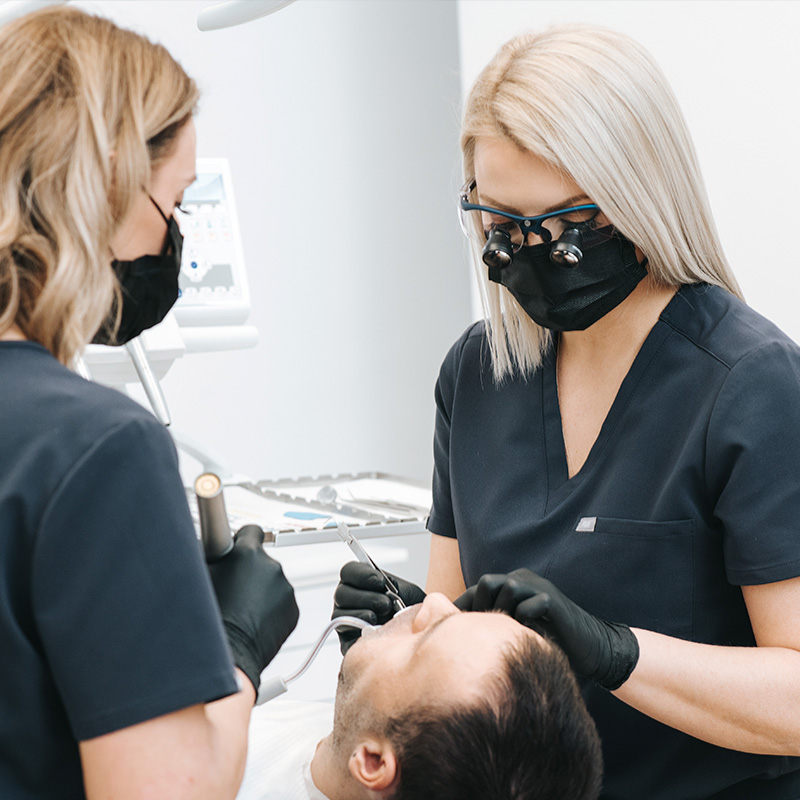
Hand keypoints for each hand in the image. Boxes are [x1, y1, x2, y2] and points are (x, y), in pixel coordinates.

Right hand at [208, 525, 298, 694]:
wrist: (229, 657)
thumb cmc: (210, 621)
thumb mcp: (200, 578)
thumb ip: (209, 557)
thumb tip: (206, 544)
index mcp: (247, 554)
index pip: (252, 531)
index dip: (242, 540)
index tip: (238, 548)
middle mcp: (271, 567)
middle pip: (261, 561)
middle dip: (249, 571)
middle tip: (232, 590)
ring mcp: (285, 589)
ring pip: (271, 584)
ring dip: (260, 592)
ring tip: (241, 611)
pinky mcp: (293, 610)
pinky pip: (281, 603)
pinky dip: (271, 609)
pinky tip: (253, 621)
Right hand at [332, 561, 425, 653]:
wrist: (416, 631)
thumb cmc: (409, 608)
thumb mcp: (407, 592)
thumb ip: (398, 587)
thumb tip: (390, 590)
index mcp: (358, 581)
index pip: (348, 571)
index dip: (362, 574)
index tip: (381, 581)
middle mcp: (347, 599)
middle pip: (341, 594)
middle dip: (365, 598)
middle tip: (385, 604)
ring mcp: (344, 620)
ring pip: (339, 615)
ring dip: (361, 616)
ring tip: (380, 619)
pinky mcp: (346, 642)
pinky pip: (345, 640)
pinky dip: (359, 636)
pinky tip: (375, 632)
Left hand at [455, 568, 638, 689]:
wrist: (593, 647)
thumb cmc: (551, 641)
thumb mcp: (517, 630)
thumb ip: (495, 624)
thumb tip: (458, 634)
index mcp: (513, 585)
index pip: (478, 590)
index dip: (462, 608)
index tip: (448, 628)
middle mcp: (524, 580)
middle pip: (488, 582)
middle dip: (481, 606)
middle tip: (483, 632)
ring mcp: (540, 588)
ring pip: (507, 588)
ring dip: (503, 613)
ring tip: (508, 634)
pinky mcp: (553, 601)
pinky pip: (530, 604)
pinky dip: (524, 619)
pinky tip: (527, 634)